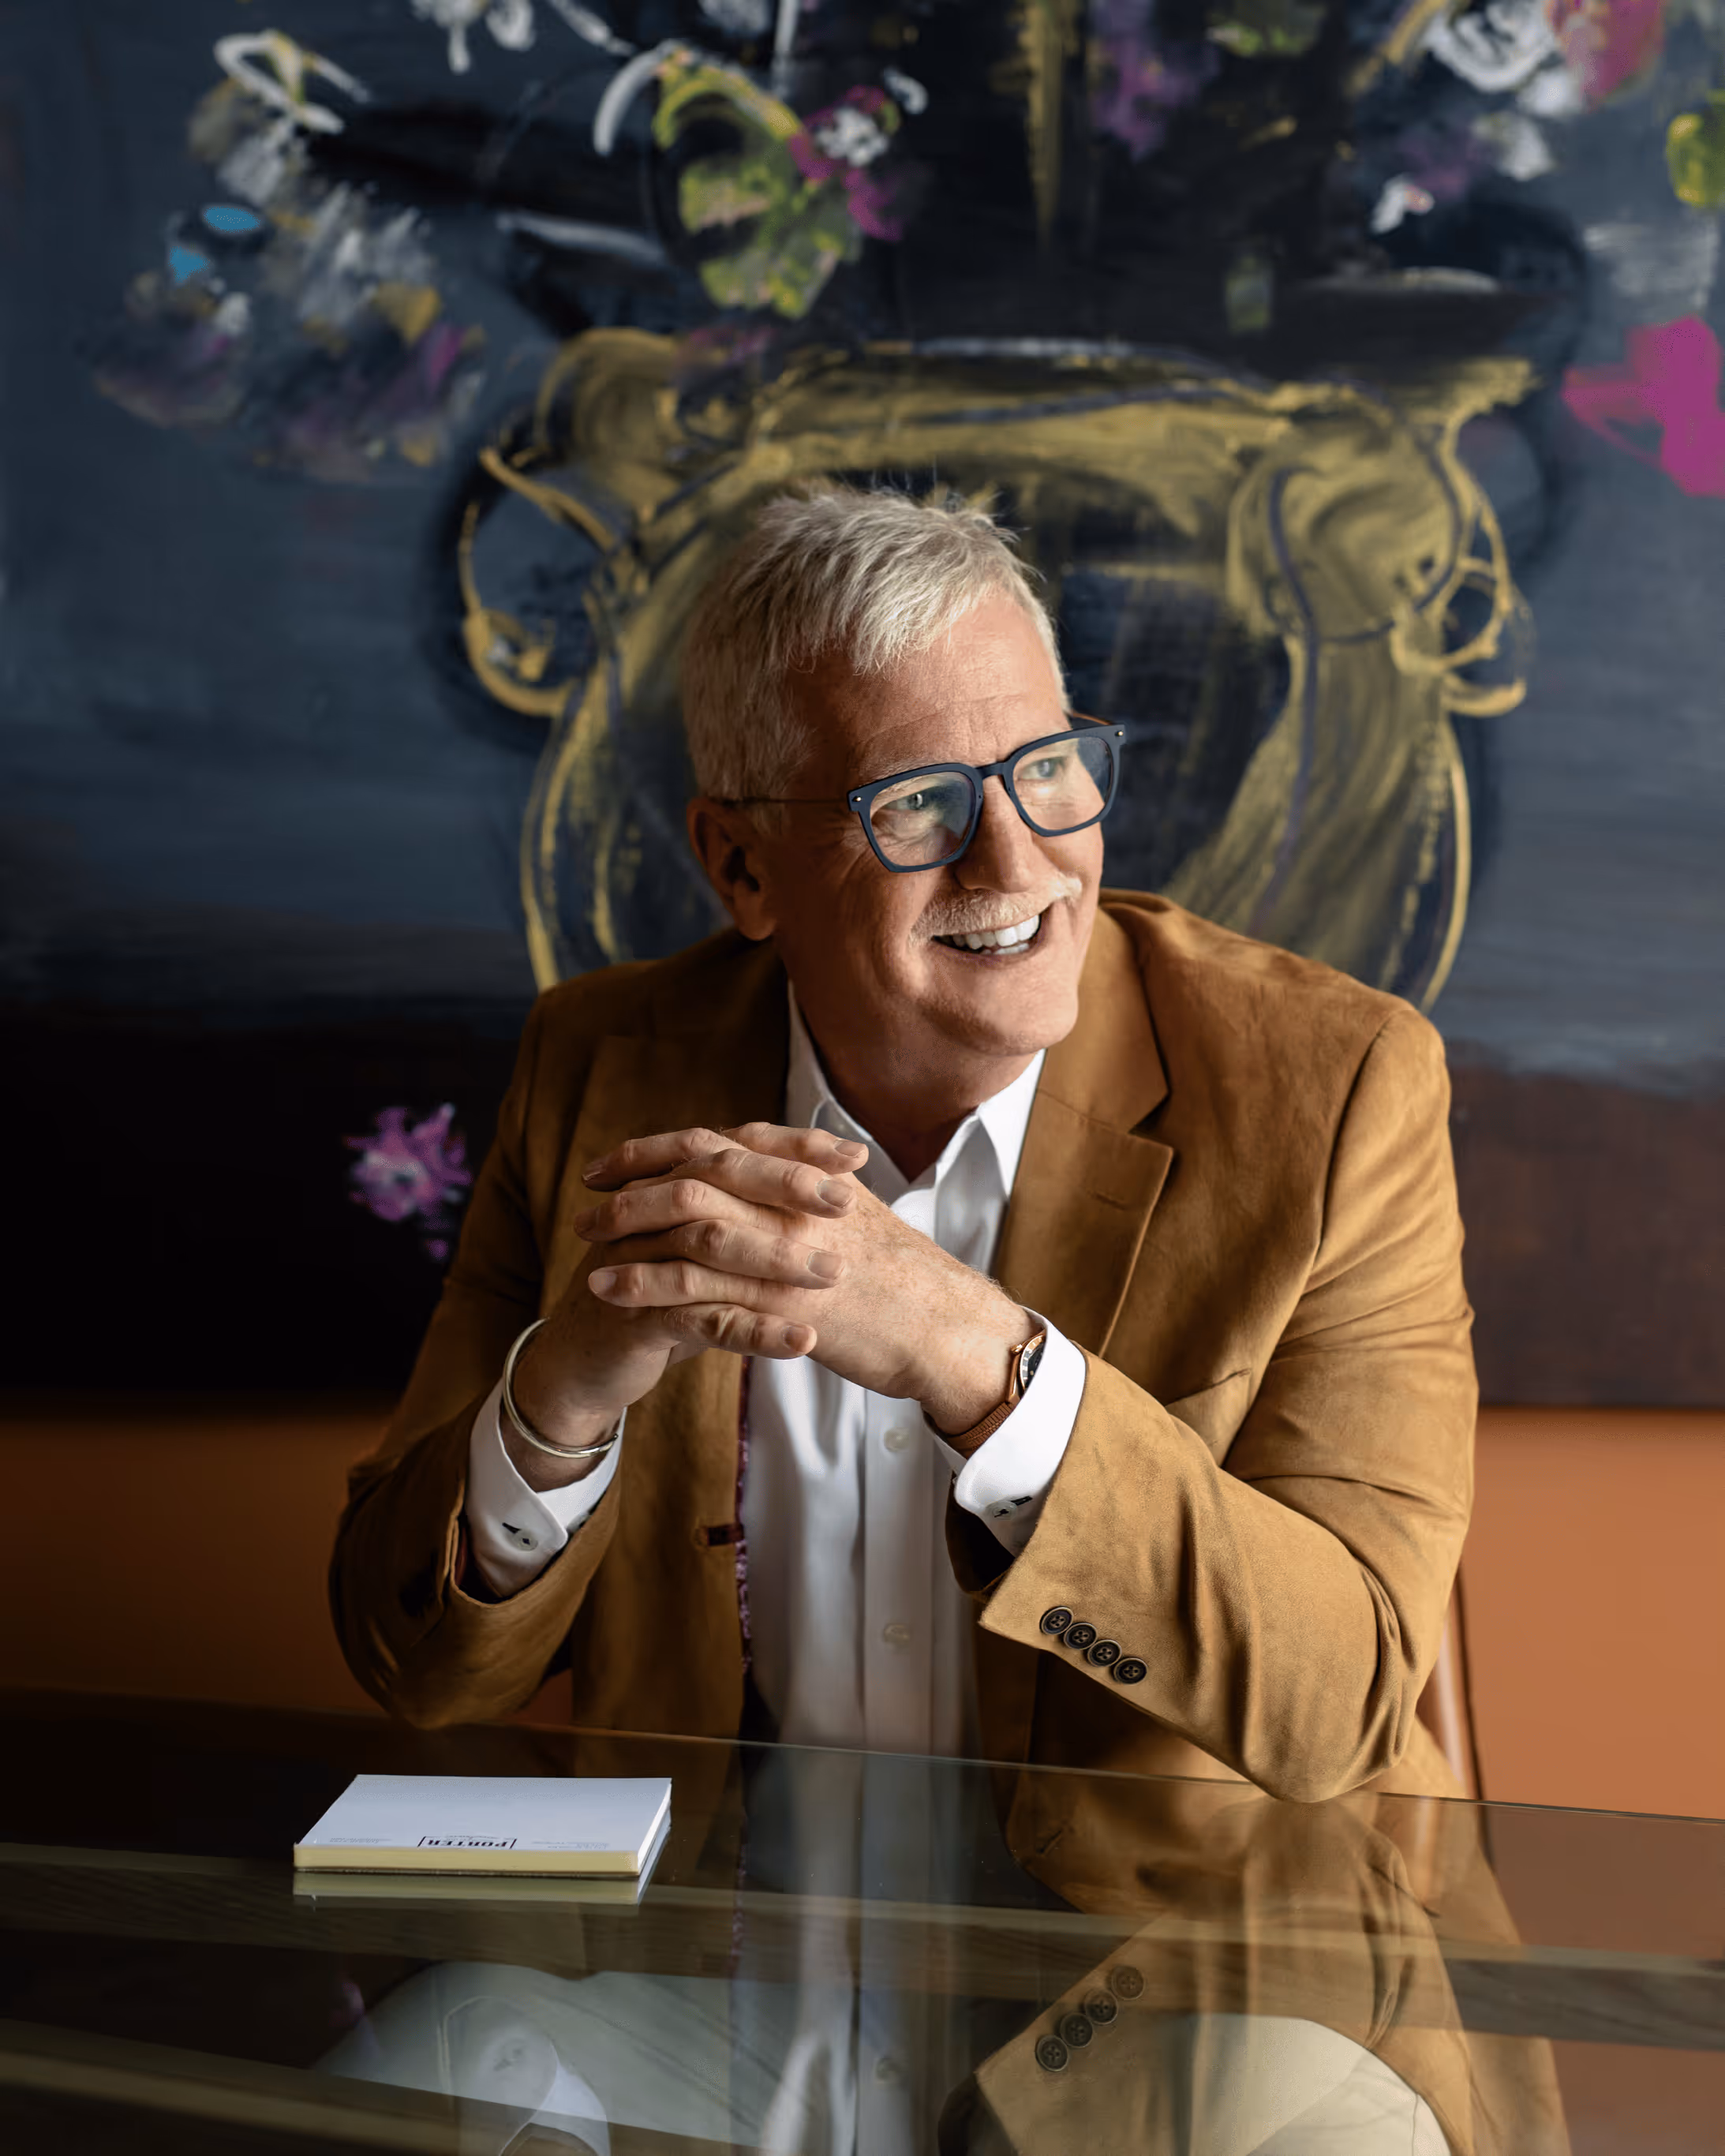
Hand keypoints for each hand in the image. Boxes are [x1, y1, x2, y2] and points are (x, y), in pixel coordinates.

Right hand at [506, 1124, 864, 1490]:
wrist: (580, 1365)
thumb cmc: (654, 1299)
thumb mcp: (699, 1251)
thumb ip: (744, 1217)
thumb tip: (819, 1188)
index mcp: (670, 1183)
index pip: (737, 1148)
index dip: (794, 1148)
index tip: (855, 1155)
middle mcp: (650, 1209)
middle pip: (720, 1179)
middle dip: (788, 1187)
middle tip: (847, 1201)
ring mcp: (637, 1259)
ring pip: (712, 1246)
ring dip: (776, 1260)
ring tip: (834, 1273)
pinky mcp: (636, 1316)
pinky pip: (702, 1319)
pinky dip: (755, 1331)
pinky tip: (802, 1341)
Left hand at [576, 1122, 1031, 1442]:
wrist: (943, 1328)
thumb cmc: (905, 1282)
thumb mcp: (857, 1220)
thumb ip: (810, 1195)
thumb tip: (773, 1181)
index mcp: (807, 1173)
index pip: (721, 1141)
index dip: (662, 1146)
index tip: (617, 1158)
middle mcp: (792, 1196)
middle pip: (695, 1167)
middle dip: (633, 1177)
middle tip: (588, 1192)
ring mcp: (785, 1243)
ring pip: (687, 1218)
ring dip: (626, 1225)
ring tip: (583, 1240)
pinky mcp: (777, 1295)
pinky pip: (694, 1282)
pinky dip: (643, 1281)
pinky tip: (606, 1290)